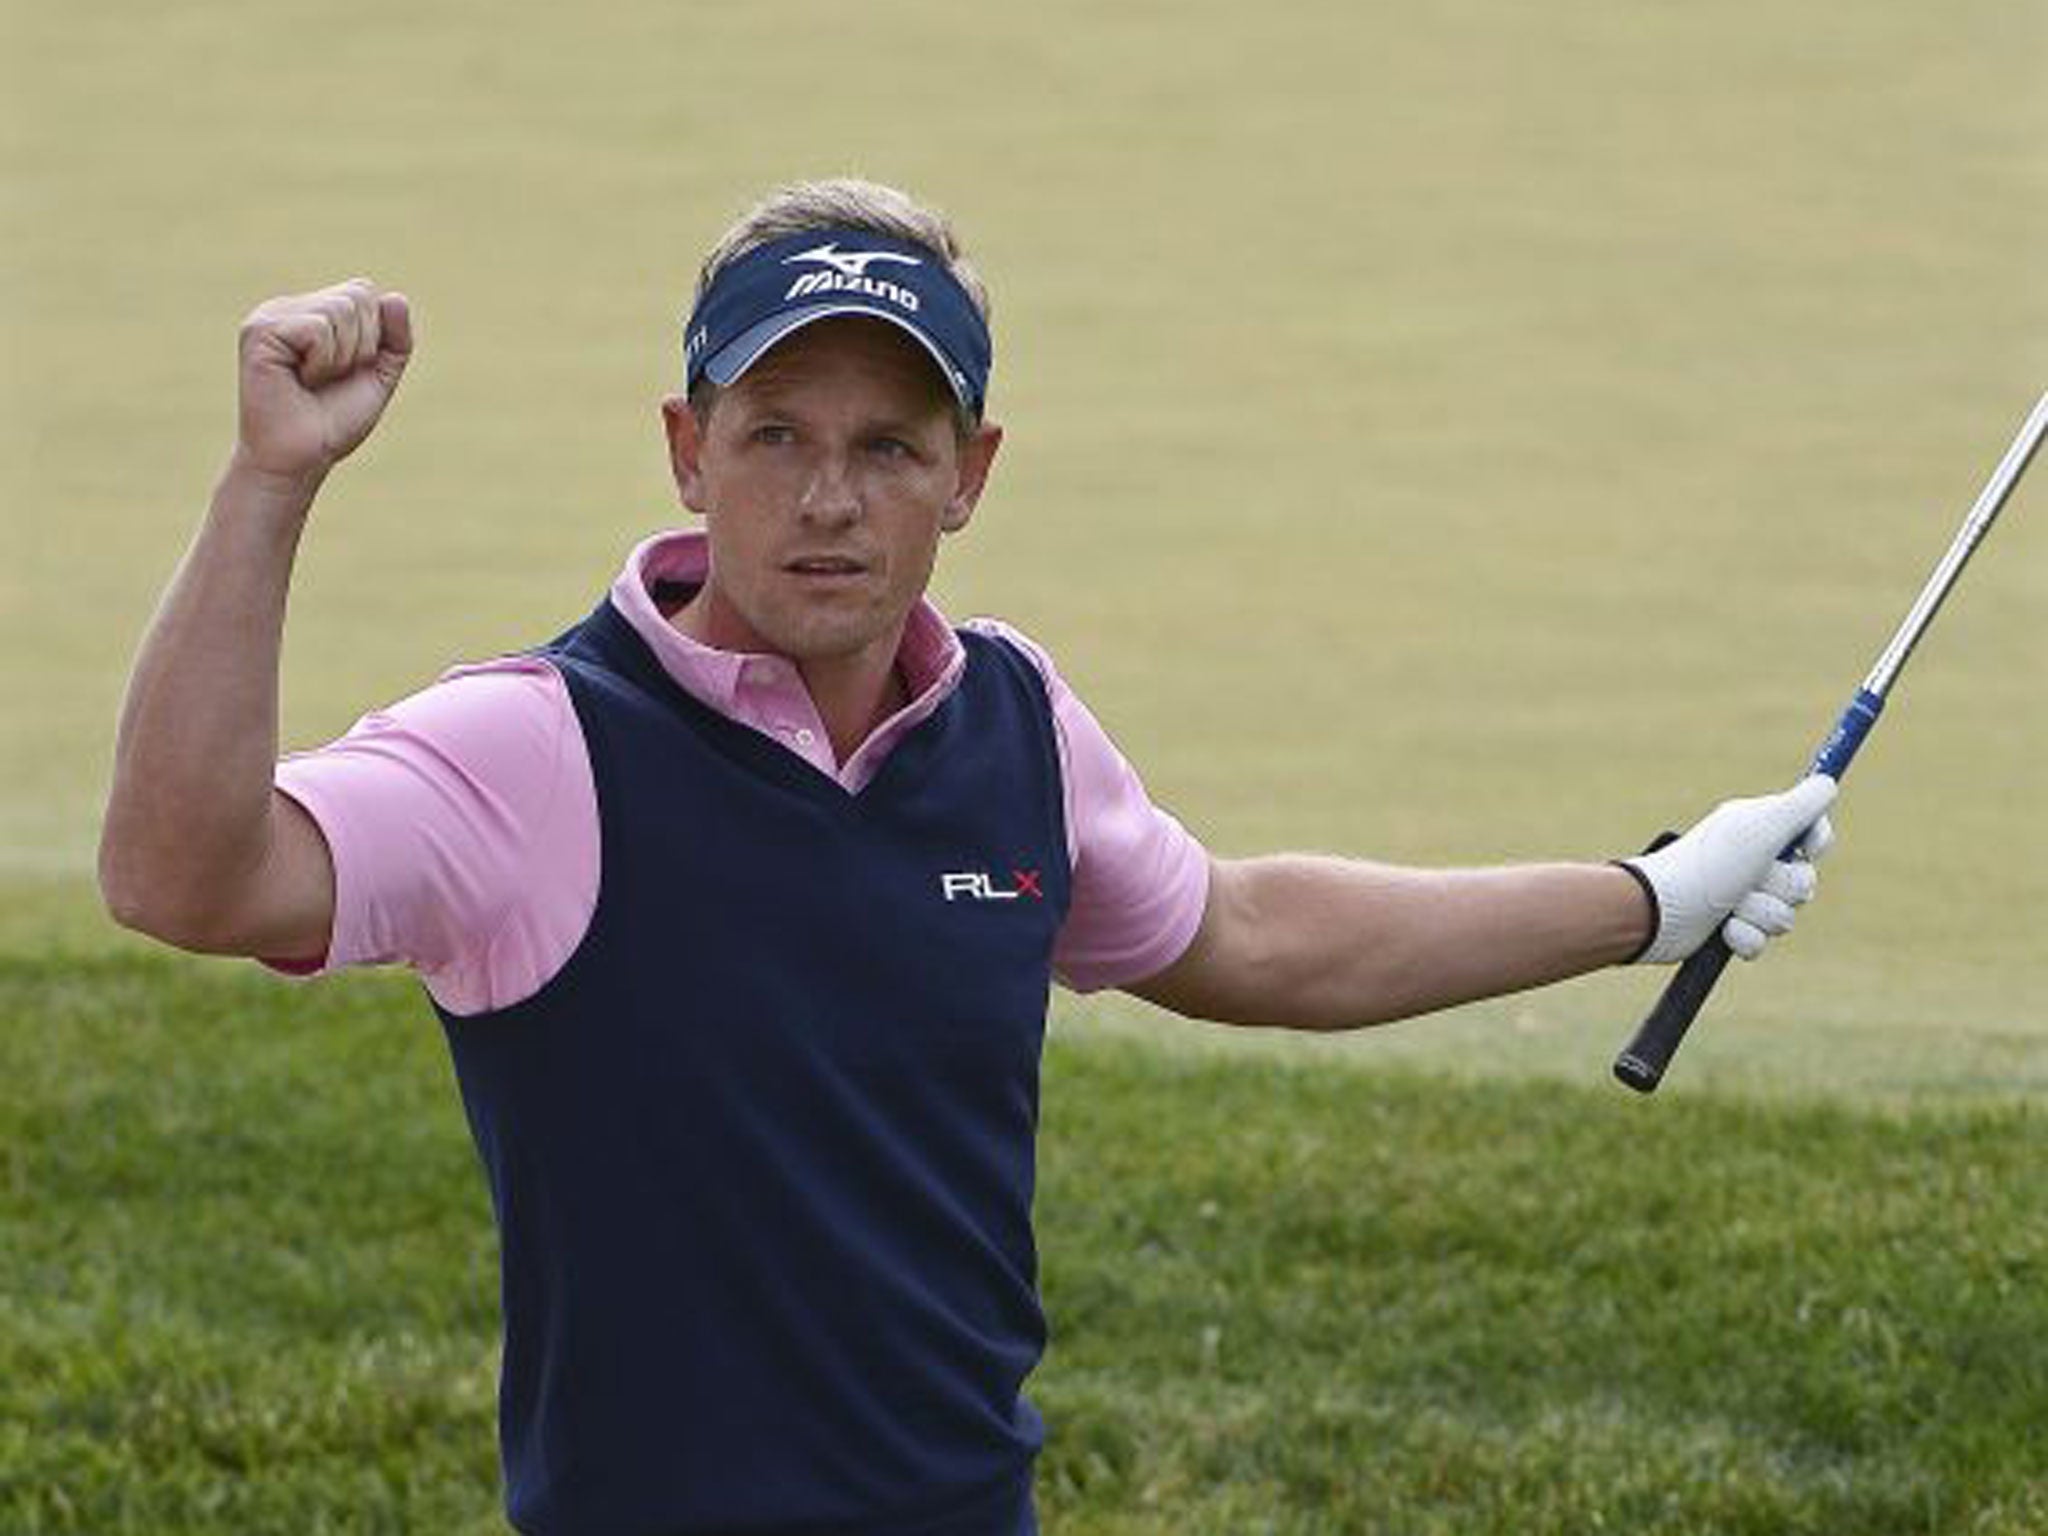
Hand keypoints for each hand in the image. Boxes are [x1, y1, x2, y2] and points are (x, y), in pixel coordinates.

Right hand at [233, 279, 412, 486]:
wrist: (300, 458)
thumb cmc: (334, 421)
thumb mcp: (379, 376)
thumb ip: (395, 339)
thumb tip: (396, 298)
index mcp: (312, 312)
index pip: (363, 290)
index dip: (373, 336)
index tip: (348, 370)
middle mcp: (289, 308)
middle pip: (357, 295)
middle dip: (361, 345)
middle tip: (330, 378)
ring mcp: (271, 316)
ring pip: (341, 309)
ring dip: (342, 356)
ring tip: (313, 380)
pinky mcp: (260, 331)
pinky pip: (318, 329)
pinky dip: (323, 361)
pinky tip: (299, 379)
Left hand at [1622, 774, 1837, 963]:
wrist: (1661, 910)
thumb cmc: (1709, 864)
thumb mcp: (1761, 828)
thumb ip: (1800, 805)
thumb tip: (1828, 783)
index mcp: (1757, 829)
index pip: (1810, 832)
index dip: (1816, 842)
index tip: (1807, 850)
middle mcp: (1751, 860)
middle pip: (1803, 881)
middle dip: (1782, 887)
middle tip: (1752, 880)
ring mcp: (1740, 896)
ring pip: (1785, 916)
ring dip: (1759, 913)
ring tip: (1729, 906)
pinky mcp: (1729, 929)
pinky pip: (1761, 940)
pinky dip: (1743, 937)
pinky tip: (1721, 930)